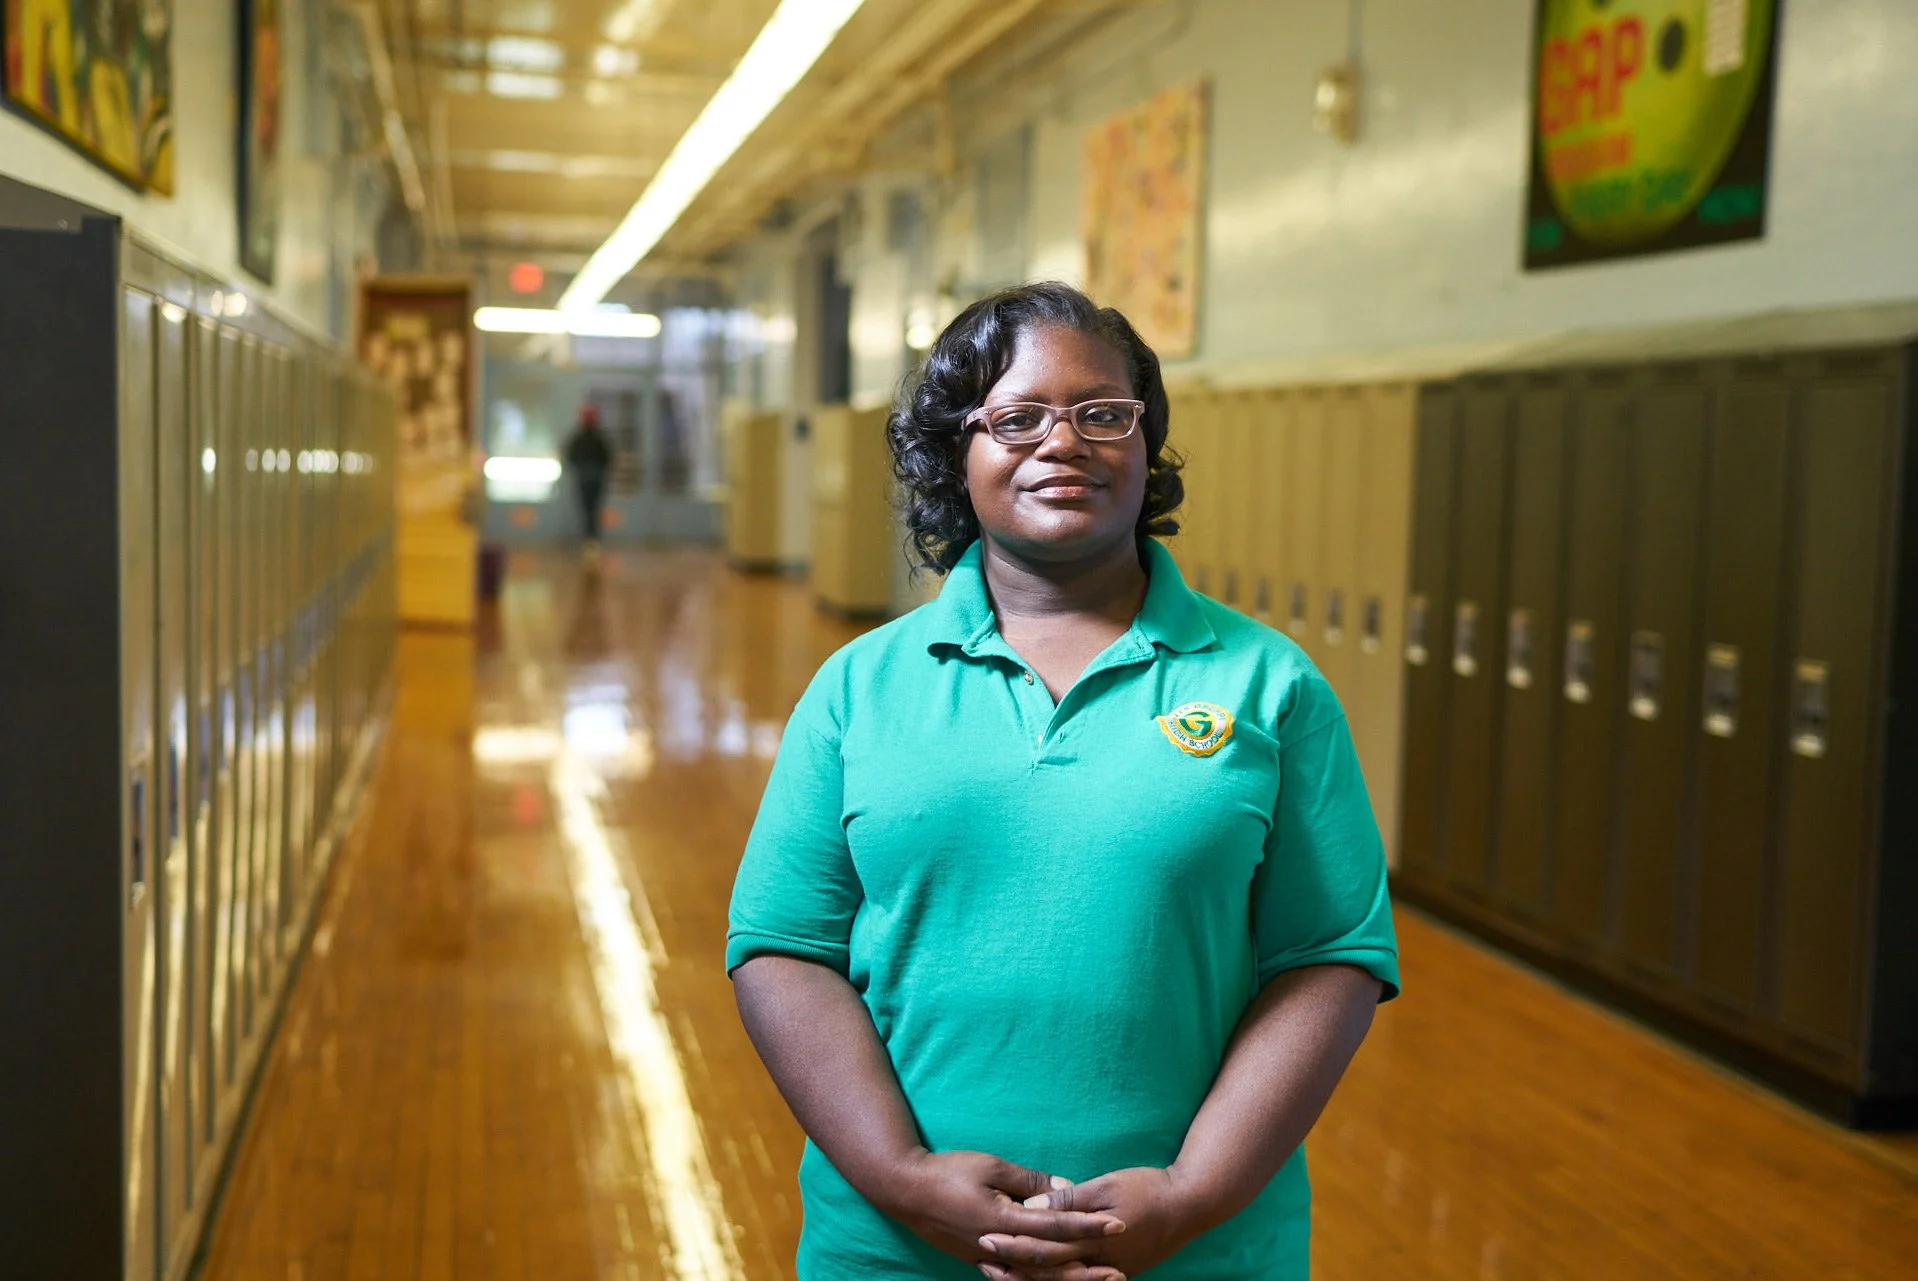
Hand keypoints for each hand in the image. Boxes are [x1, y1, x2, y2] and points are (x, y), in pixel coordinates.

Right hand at [874, 1149, 1128, 1280]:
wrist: (905, 1191)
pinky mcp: (979, 1261)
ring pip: (1033, 1278)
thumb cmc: (948, 1171)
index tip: (1118, 1224)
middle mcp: (997, 1246)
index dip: (1088, 1226)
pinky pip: (1014, 1279)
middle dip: (1085, 1267)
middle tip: (1118, 1272)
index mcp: (1002, 1220)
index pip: (1055, 1226)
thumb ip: (1029, 1181)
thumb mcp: (991, 1166)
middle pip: (1049, 1263)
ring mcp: (986, 1258)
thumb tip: (1065, 1187)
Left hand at [980, 1167, 1202, 1278]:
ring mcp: (1108, 1269)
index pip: (1043, 1247)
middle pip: (1047, 1271)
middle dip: (1013, 1265)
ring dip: (1029, 1277)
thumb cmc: (1148, 1188)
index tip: (984, 1236)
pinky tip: (1037, 1273)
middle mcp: (1098, 1262)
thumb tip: (1033, 1206)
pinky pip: (1078, 1279)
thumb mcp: (1107, 1186)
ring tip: (1000, 1270)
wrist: (1190, 1206)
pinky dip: (1054, 1278)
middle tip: (983, 1258)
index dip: (1012, 1244)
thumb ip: (1070, 1200)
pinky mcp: (1117, 1270)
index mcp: (1092, 1239)